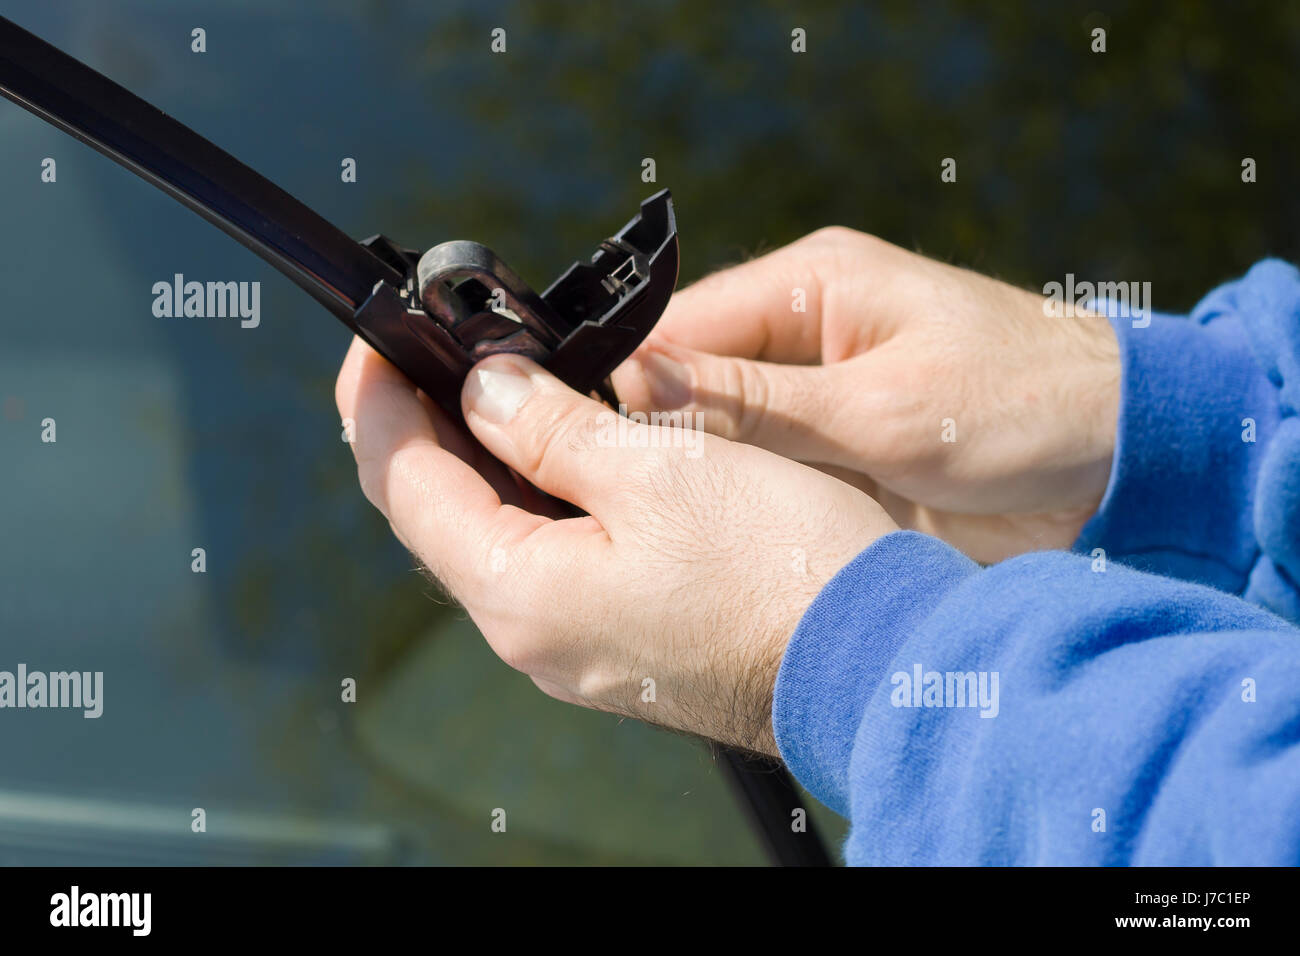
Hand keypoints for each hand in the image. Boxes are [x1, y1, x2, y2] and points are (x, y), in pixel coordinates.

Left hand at [335, 338, 895, 754]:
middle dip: (423, 425)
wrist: (875, 662)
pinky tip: (562, 447)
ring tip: (493, 380)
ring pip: (496, 535)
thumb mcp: (660, 469)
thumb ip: (553, 428)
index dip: (377, 404)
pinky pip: (549, 558)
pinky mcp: (621, 639)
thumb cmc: (782, 569)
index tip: (375, 339)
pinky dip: (537, 495)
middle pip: (440, 514)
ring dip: (481, 456)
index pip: (405, 486)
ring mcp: (577, 643)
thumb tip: (487, 390)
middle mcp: (533, 632)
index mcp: (522, 591)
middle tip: (429, 350)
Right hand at [612, 228, 1120, 562]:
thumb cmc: (1025, 407)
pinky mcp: (838, 445)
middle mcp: (804, 329)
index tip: (579, 448)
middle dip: (654, 435)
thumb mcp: (884, 410)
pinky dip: (741, 499)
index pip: (681, 327)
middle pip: (689, 379)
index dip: (629, 387)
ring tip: (648, 526)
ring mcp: (819, 392)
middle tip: (608, 500)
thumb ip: (760, 403)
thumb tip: (645, 382)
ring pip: (719, 430)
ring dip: (697, 473)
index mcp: (812, 283)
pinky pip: (763, 467)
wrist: (1124, 460)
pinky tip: (711, 537)